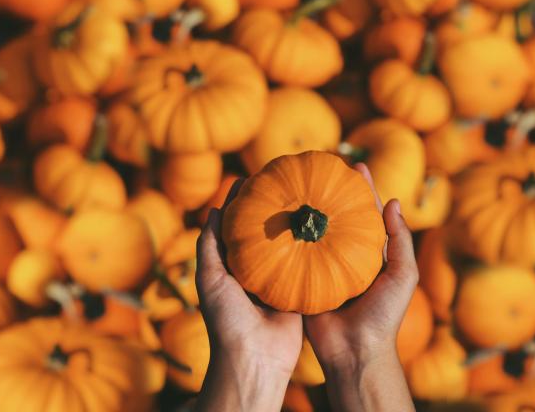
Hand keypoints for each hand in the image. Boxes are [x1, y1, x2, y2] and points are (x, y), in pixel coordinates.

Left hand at [195, 180, 302, 411]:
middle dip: (276, 208)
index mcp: (235, 267)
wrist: (256, 358)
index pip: (239, 226)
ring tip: (308, 196)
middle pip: (268, 231)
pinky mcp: (302, 292)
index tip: (254, 177)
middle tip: (287, 181)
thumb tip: (215, 210)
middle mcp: (259, 271)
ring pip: (291, 246)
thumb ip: (209, 246)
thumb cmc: (227, 321)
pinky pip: (310, 266)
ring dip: (298, 224)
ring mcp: (282, 280)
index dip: (244, 202)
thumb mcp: (210, 280)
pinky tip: (325, 226)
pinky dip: (316, 248)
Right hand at [304, 163, 417, 411]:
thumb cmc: (384, 316)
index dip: (362, 188)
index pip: (366, 213)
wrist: (354, 352)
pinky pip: (294, 255)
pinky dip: (288, 236)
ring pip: (313, 232)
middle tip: (318, 166)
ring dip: (306, 209)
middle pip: (336, 216)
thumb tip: (393, 202)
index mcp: (370, 253)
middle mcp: (345, 256)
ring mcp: (322, 267)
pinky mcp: (302, 281)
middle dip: (329, 192)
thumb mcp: (403, 276)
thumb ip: (400, 240)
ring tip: (295, 182)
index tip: (353, 164)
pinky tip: (278, 215)